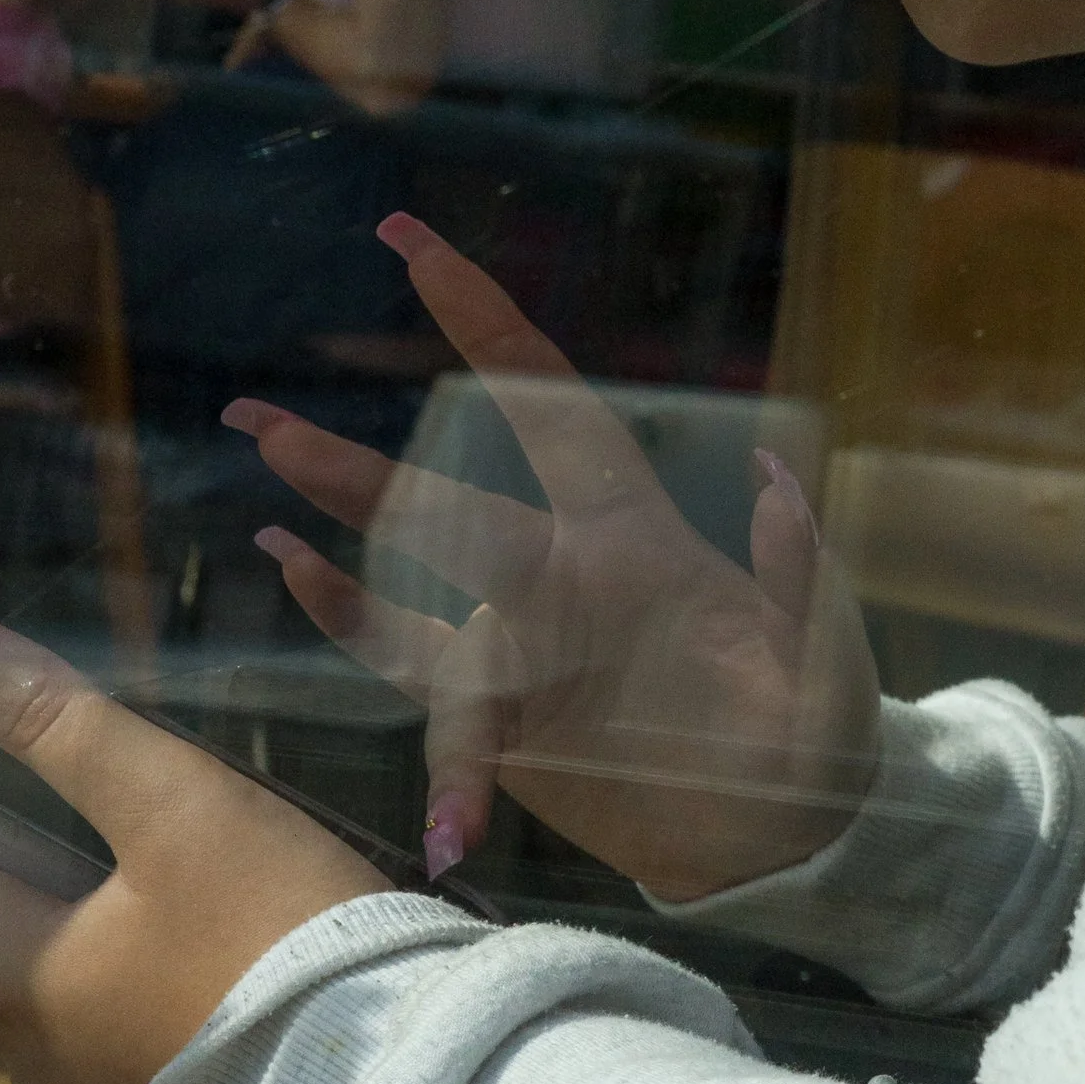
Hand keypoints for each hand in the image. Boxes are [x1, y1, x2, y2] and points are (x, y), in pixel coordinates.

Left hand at [0, 590, 387, 1083]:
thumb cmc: (275, 934)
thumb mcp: (178, 802)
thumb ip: (53, 719)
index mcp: (8, 977)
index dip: (4, 811)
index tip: (96, 793)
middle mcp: (27, 1067)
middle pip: (20, 938)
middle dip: (78, 888)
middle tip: (188, 853)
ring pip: (82, 1008)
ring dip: (127, 965)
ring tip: (228, 925)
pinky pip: (142, 1072)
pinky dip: (173, 1031)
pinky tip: (246, 1004)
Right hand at [227, 217, 881, 902]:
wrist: (785, 838)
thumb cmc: (811, 734)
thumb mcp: (828, 658)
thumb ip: (806, 577)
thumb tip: (774, 478)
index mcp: (635, 533)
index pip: (548, 405)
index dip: (484, 323)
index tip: (409, 244)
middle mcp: (561, 581)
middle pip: (441, 512)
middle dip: (347, 469)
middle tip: (255, 420)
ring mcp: (527, 658)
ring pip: (406, 609)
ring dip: (334, 581)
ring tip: (265, 541)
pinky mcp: (516, 738)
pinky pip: (442, 730)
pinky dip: (437, 775)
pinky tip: (412, 796)